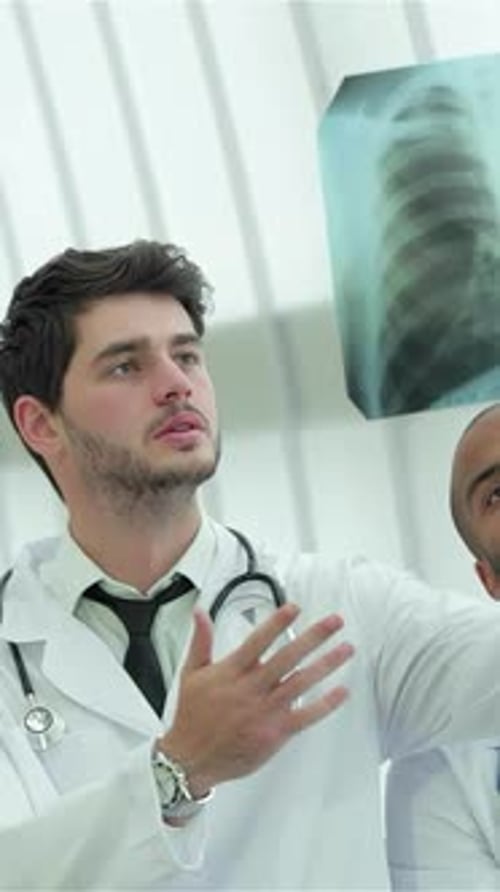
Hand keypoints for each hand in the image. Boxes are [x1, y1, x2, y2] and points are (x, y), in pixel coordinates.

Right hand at [158, 603, 353, 796]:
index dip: (278, 622)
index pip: (258, 640)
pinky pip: (305, 717)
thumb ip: (201, 641)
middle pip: (288, 656)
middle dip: (315, 636)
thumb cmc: (192, 717)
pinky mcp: (274, 733)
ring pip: (302, 682)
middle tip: (335, 622)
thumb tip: (201, 614)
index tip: (295, 608)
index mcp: (232, 672)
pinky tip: (341, 692)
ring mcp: (265, 711)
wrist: (190, 759)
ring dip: (326, 664)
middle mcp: (251, 688)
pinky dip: (325, 704)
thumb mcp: (191, 673)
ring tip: (346, 649)